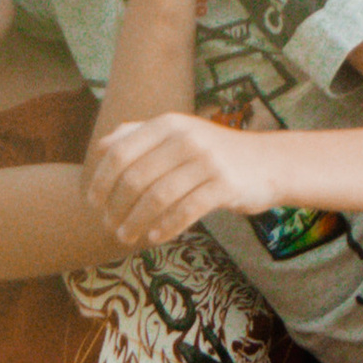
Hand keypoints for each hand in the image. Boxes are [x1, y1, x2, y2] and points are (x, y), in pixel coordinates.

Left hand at [85, 111, 284, 248]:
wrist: (270, 163)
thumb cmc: (215, 153)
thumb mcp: (179, 134)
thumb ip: (141, 135)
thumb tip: (103, 146)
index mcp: (168, 124)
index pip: (120, 152)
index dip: (101, 180)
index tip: (93, 202)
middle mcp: (186, 138)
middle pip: (135, 177)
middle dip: (116, 206)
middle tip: (109, 226)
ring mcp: (207, 161)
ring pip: (158, 197)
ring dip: (135, 221)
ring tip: (125, 236)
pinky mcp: (225, 185)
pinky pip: (186, 210)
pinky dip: (165, 227)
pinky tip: (153, 238)